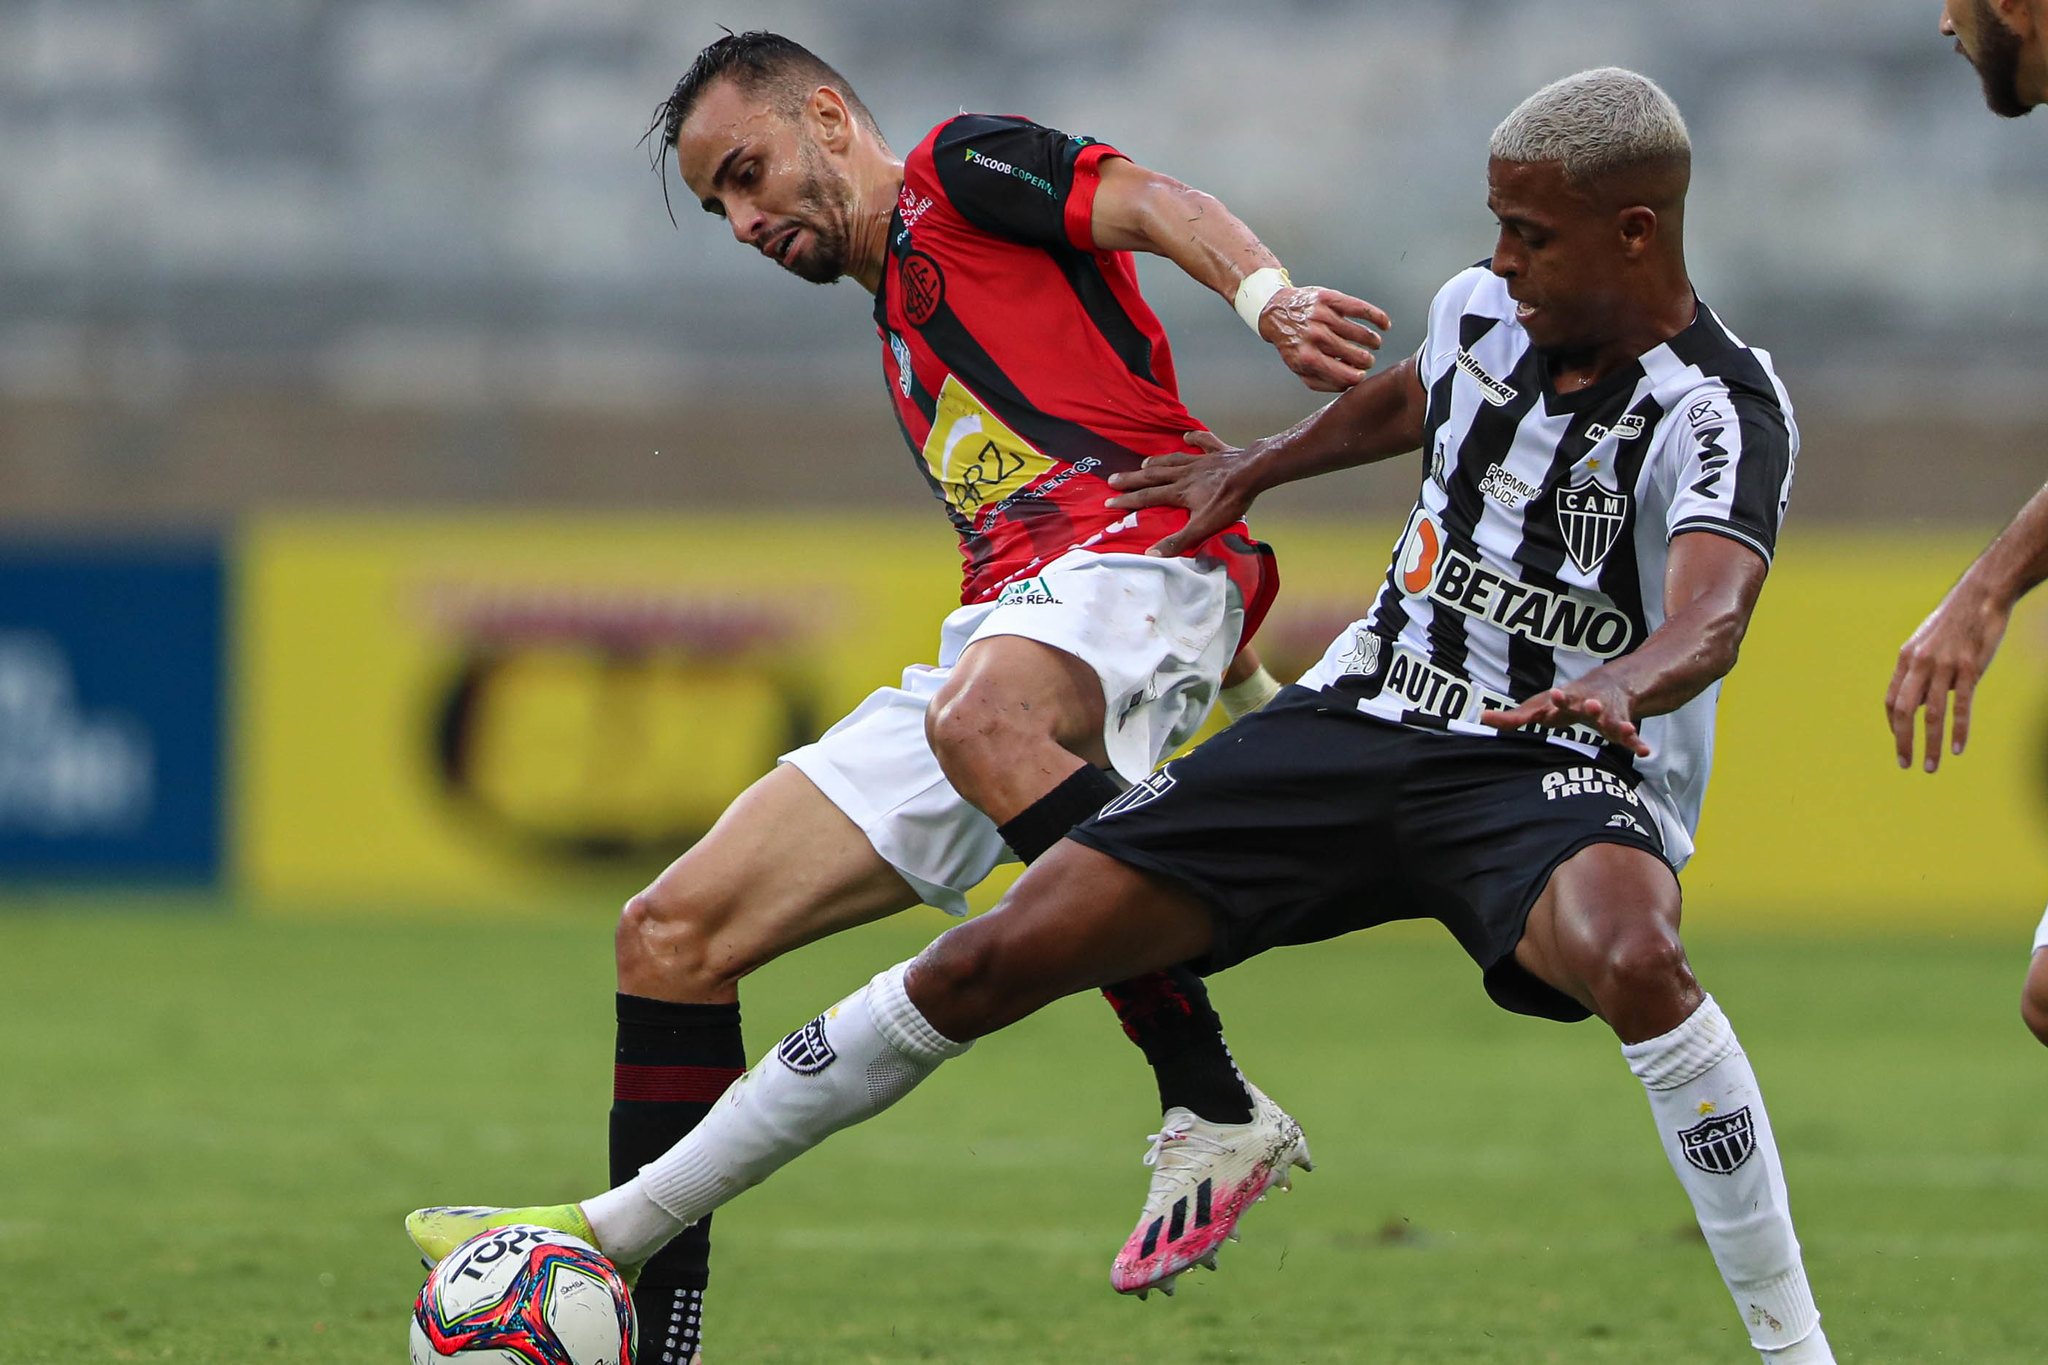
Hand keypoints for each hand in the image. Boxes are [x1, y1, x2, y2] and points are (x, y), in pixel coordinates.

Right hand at [1105, 430, 1258, 556]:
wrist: (1252, 473)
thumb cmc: (1229, 501)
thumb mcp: (1203, 526)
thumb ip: (1177, 540)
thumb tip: (1150, 553)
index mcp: (1179, 491)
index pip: (1148, 496)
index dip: (1128, 500)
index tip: (1109, 501)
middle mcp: (1185, 473)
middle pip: (1154, 475)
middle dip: (1132, 478)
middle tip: (1113, 479)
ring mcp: (1201, 460)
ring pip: (1173, 459)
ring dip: (1157, 461)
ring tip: (1144, 463)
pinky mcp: (1218, 452)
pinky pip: (1203, 442)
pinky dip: (1194, 438)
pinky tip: (1187, 436)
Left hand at [1259, 286, 1389, 392]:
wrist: (1277, 313)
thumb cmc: (1293, 344)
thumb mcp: (1299, 369)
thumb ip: (1322, 382)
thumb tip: (1348, 385)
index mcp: (1308, 358)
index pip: (1344, 375)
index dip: (1358, 377)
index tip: (1361, 375)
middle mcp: (1316, 336)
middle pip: (1356, 355)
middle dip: (1367, 360)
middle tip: (1367, 359)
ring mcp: (1323, 316)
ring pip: (1361, 333)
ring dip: (1373, 341)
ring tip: (1374, 343)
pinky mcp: (1329, 299)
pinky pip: (1360, 309)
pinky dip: (1377, 317)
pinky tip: (1385, 325)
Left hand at [1480, 674, 1650, 757]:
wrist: (1610, 686)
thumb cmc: (1566, 700)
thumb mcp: (1540, 707)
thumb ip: (1514, 717)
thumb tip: (1482, 718)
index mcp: (1567, 699)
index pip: (1559, 699)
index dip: (1557, 699)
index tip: (1555, 695)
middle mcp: (1589, 703)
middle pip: (1589, 704)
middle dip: (1590, 706)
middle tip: (1591, 706)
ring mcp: (1608, 714)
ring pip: (1614, 720)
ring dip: (1618, 724)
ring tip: (1625, 731)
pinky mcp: (1622, 726)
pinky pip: (1631, 736)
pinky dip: (1637, 743)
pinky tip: (1643, 751)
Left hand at [1885, 579, 2011, 771]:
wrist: (1980, 597)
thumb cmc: (1954, 622)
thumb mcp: (1926, 642)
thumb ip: (1918, 670)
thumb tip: (1917, 699)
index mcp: (1906, 658)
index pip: (1892, 700)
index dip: (1893, 724)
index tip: (1899, 741)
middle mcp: (1920, 664)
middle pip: (1905, 712)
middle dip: (1902, 742)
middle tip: (1905, 764)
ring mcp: (1944, 666)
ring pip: (1932, 715)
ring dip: (1930, 745)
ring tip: (1931, 766)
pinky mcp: (1969, 669)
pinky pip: (1961, 707)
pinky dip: (1959, 730)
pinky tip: (1958, 749)